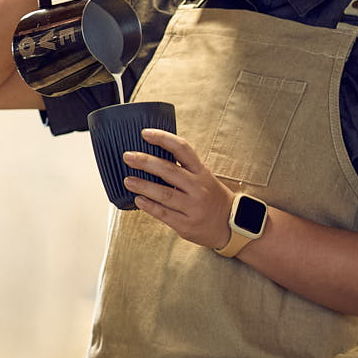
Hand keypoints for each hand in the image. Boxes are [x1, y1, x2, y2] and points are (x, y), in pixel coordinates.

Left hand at [121, 128, 236, 249]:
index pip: (182, 149)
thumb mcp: (203, 177)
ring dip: (143, 186)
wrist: (229, 224)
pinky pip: (164, 213)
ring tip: (128, 180)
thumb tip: (150, 155)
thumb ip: (182, 167)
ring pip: (164, 194)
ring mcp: (193, 207)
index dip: (163, 139)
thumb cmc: (210, 196)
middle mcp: (198, 187)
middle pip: (169, 171)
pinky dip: (149, 206)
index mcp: (201, 172)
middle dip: (146, 162)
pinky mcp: (186, 224)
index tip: (145, 133)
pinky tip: (138, 199)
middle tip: (128, 157)